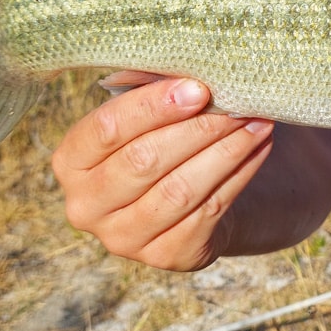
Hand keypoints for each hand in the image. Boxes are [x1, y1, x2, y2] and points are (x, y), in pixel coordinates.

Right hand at [52, 73, 274, 270]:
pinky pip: (208, 210)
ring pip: (180, 189)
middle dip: (196, 128)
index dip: (152, 107)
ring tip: (257, 122)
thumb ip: (151, 93)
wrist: (188, 200)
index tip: (198, 88)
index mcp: (71, 162)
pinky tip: (258, 148)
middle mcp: (87, 207)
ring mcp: (124, 239)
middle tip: (236, 103)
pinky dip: (239, 175)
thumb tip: (190, 73)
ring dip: (226, 151)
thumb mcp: (146, 116)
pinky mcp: (167, 256)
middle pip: (144, 161)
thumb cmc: (162, 141)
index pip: (106, 129)